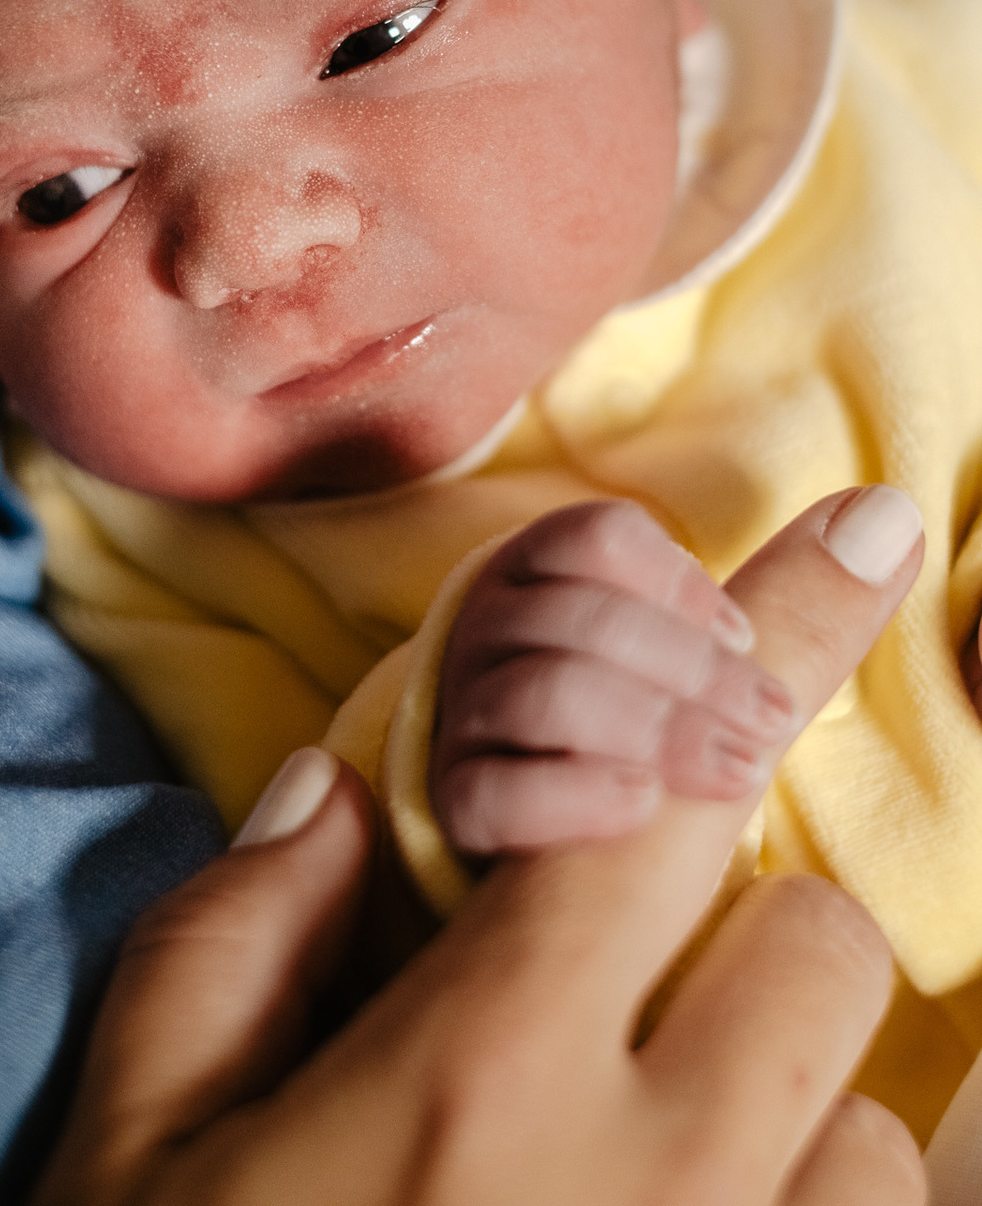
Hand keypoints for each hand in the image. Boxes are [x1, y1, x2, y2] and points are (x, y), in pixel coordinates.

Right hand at [32, 486, 925, 1205]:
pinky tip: (756, 1187)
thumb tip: (328, 781)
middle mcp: (648, 1179)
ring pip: (877, 1128)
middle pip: (809, 939)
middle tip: (624, 1008)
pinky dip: (851, 1204)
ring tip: (653, 1195)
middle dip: (730, 938)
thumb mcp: (136, 1154)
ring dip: (787, 1122)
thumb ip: (228, 937)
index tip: (864, 526)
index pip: (653, 773)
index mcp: (476, 1071)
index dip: (761, 627)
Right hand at [431, 498, 797, 851]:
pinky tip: (642, 807)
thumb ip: (795, 594)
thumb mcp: (710, 653)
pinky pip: (494, 789)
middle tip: (773, 723)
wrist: (551, 828)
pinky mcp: (454, 800)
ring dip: (654, 730)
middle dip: (692, 671)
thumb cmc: (646, 717)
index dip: (679, 583)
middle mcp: (488, 628)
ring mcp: (464, 713)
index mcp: (539, 569)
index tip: (742, 637)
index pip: (593, 537)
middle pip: (579, 617)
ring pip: (542, 695)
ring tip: (736, 774)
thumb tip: (891, 516)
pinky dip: (574, 795)